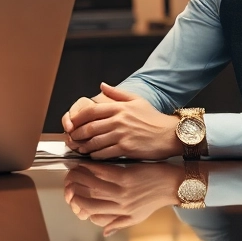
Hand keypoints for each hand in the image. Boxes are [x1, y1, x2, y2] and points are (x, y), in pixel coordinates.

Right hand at [63, 161, 186, 234]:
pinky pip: (102, 172)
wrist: (172, 185)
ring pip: (92, 185)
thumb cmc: (154, 200)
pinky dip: (91, 167)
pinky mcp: (126, 176)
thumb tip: (103, 232)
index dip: (78, 206)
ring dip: (79, 177)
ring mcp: (122, 191)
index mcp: (120, 214)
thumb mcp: (137, 217)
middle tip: (67, 182)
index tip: (71, 198)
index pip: (92, 214)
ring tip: (72, 171)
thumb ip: (118, 224)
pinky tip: (86, 162)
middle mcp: (119, 205)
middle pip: (88, 200)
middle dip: (73, 192)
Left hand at [66, 83, 181, 159]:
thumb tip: (101, 85)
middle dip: (78, 134)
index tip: (72, 123)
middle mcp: (119, 120)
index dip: (77, 118)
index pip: (91, 111)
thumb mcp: (136, 100)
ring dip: (84, 146)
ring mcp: (122, 134)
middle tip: (72, 138)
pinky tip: (93, 155)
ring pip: (95, 141)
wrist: (170, 134)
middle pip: (90, 127)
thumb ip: (117, 93)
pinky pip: (105, 152)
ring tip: (80, 148)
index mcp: (119, 108)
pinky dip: (96, 155)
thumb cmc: (154, 118)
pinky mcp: (126, 148)